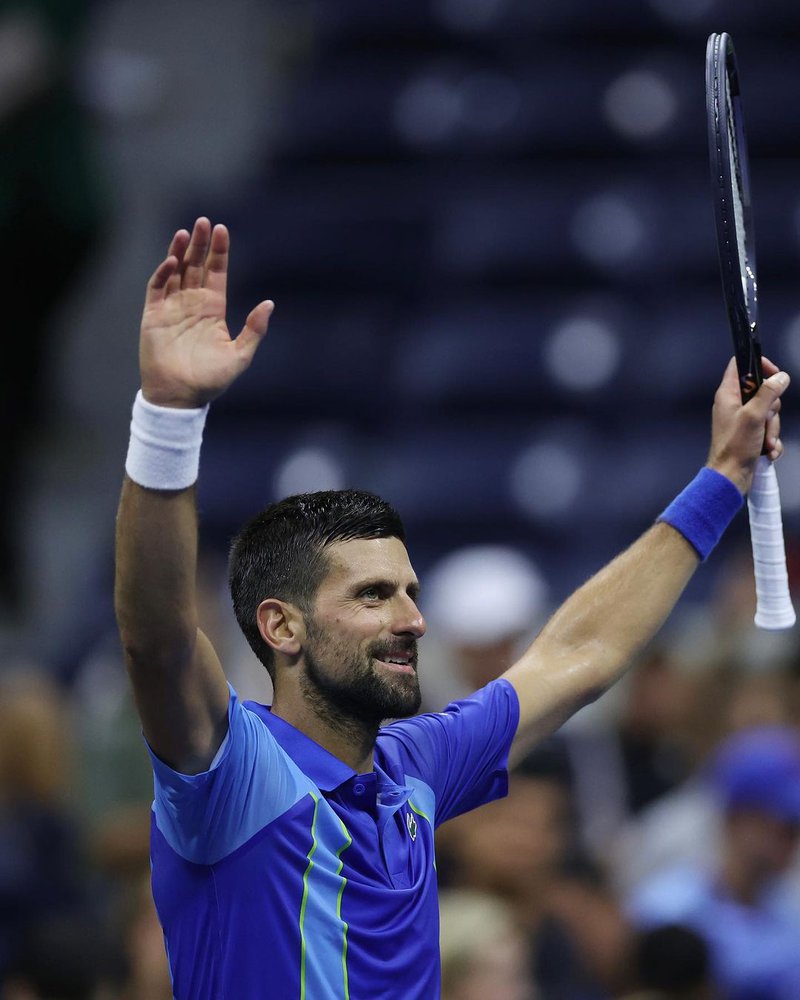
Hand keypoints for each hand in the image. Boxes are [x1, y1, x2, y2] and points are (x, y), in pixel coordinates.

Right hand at [139, 217, 273, 407]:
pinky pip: (157, 288)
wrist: (180, 397)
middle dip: (200, 243)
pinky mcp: (153, 315)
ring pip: (175, 271)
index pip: (216, 272)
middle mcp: (192, 304)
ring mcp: (171, 307)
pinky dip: (163, 273)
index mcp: (213, 309)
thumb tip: (270, 304)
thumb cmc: (210, 381)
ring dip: (180, 251)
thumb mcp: (239, 356)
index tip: (222, 229)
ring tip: (186, 231)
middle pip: (196, 265)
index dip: (219, 251)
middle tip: (204, 221)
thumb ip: (254, 330)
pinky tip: (173, 260)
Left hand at [706, 356, 789, 493]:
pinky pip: (768, 429)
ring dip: (772, 428)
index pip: (740, 365)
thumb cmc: (734, 447)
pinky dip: (770, 440)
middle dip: (772, 408)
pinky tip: (767, 451)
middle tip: (765, 420)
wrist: (730, 477)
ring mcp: (742, 420)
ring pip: (768, 412)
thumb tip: (781, 377)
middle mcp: (734, 404)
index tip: (774, 374)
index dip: (758, 364)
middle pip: (762, 391)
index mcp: (728, 394)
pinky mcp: (749, 434)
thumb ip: (768, 393)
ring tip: (765, 441)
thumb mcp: (754, 415)